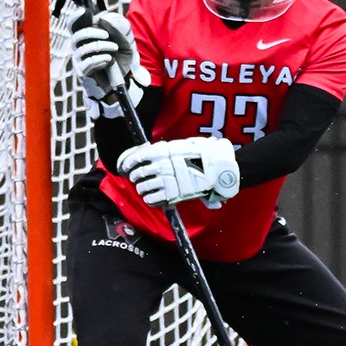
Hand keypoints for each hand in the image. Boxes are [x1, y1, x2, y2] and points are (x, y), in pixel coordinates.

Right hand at [69, 10, 146, 112]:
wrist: (123, 81)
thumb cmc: (121, 59)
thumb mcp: (126, 40)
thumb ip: (119, 27)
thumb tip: (104, 17)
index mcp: (88, 37)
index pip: (74, 25)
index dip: (75, 17)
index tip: (83, 11)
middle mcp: (80, 47)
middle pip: (77, 35)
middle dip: (92, 32)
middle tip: (106, 35)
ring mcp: (79, 60)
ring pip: (83, 48)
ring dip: (101, 46)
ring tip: (114, 49)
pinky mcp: (82, 72)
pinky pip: (87, 62)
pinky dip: (100, 59)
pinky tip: (109, 60)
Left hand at [118, 136, 239, 206]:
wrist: (223, 167)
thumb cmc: (205, 153)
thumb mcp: (185, 144)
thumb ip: (165, 149)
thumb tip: (144, 151)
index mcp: (163, 151)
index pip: (135, 156)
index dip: (126, 163)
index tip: (123, 167)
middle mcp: (162, 165)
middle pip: (137, 174)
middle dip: (135, 178)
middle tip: (138, 179)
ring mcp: (167, 180)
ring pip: (142, 187)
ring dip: (142, 189)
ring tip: (146, 189)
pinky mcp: (173, 195)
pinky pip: (152, 200)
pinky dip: (150, 200)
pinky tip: (154, 198)